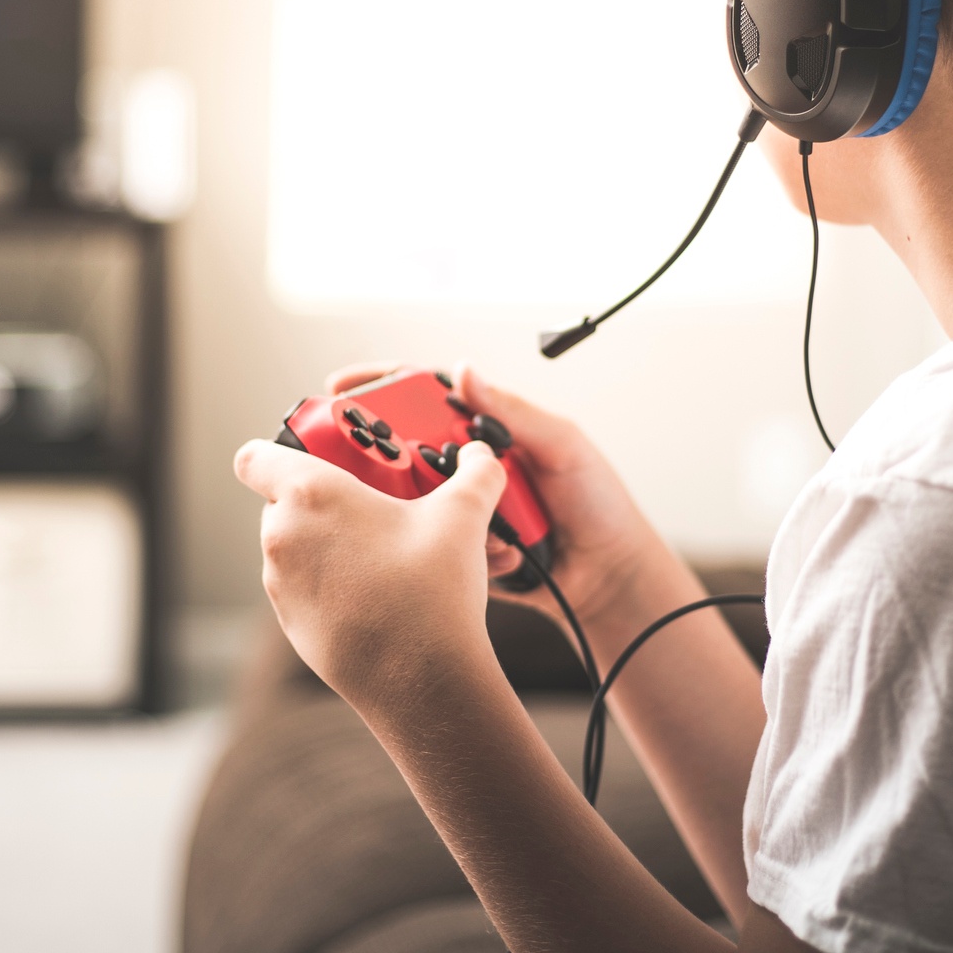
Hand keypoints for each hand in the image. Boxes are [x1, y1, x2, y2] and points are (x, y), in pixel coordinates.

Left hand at [233, 433, 509, 713]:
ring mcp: (281, 586)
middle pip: (285, 500)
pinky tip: (379, 595)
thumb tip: (482, 458)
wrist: (421, 681)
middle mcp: (282, 538)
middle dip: (326, 500)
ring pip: (296, 546)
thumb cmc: (430, 592)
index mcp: (309, 495)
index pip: (256, 457)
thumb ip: (475, 474)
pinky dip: (332, 585)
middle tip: (374, 506)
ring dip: (330, 544)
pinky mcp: (292, 624)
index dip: (280, 450)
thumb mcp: (463, 516)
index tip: (318, 456)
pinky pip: (304, 589)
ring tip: (385, 555)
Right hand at [320, 362, 679, 630]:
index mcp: (486, 429)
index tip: (340, 389)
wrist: (611, 579)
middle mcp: (464, 465)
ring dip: (441, 513)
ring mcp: (458, 509)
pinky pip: (436, 543)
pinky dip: (465, 547)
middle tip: (400, 474)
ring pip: (413, 502)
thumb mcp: (563, 447)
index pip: (421, 397)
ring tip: (492, 525)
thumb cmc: (598, 504)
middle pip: (402, 449)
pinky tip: (506, 554)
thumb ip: (512, 412)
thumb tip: (464, 373)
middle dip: (392, 460)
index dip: (378, 388)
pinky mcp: (458, 550)